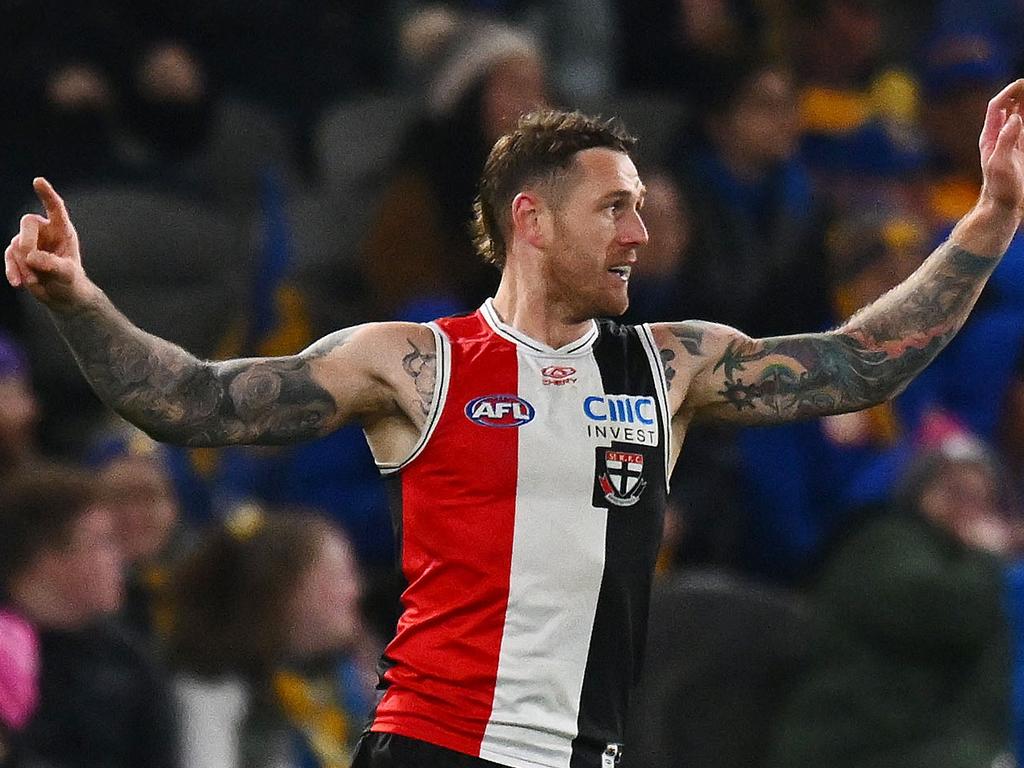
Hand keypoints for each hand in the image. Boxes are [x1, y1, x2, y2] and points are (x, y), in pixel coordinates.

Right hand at [4, 178, 90, 310]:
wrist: (62, 296)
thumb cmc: (70, 281)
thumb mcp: (67, 274)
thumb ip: (52, 264)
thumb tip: (31, 256)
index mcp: (62, 230)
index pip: (55, 208)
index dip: (47, 194)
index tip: (38, 181)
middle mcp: (45, 231)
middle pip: (28, 222)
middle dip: (27, 241)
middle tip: (31, 260)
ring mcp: (30, 242)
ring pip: (17, 243)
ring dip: (23, 263)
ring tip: (34, 281)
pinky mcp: (19, 254)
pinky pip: (9, 256)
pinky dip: (12, 269)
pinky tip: (17, 283)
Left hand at [979, 79, 1023, 216]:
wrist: (1002, 207)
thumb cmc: (999, 188)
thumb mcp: (1000, 163)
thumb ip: (1006, 140)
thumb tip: (1015, 117)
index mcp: (990, 137)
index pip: (997, 108)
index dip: (1008, 93)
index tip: (1022, 83)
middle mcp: (999, 137)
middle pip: (1009, 108)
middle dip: (1019, 94)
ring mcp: (1011, 143)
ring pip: (1019, 116)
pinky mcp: (1021, 151)